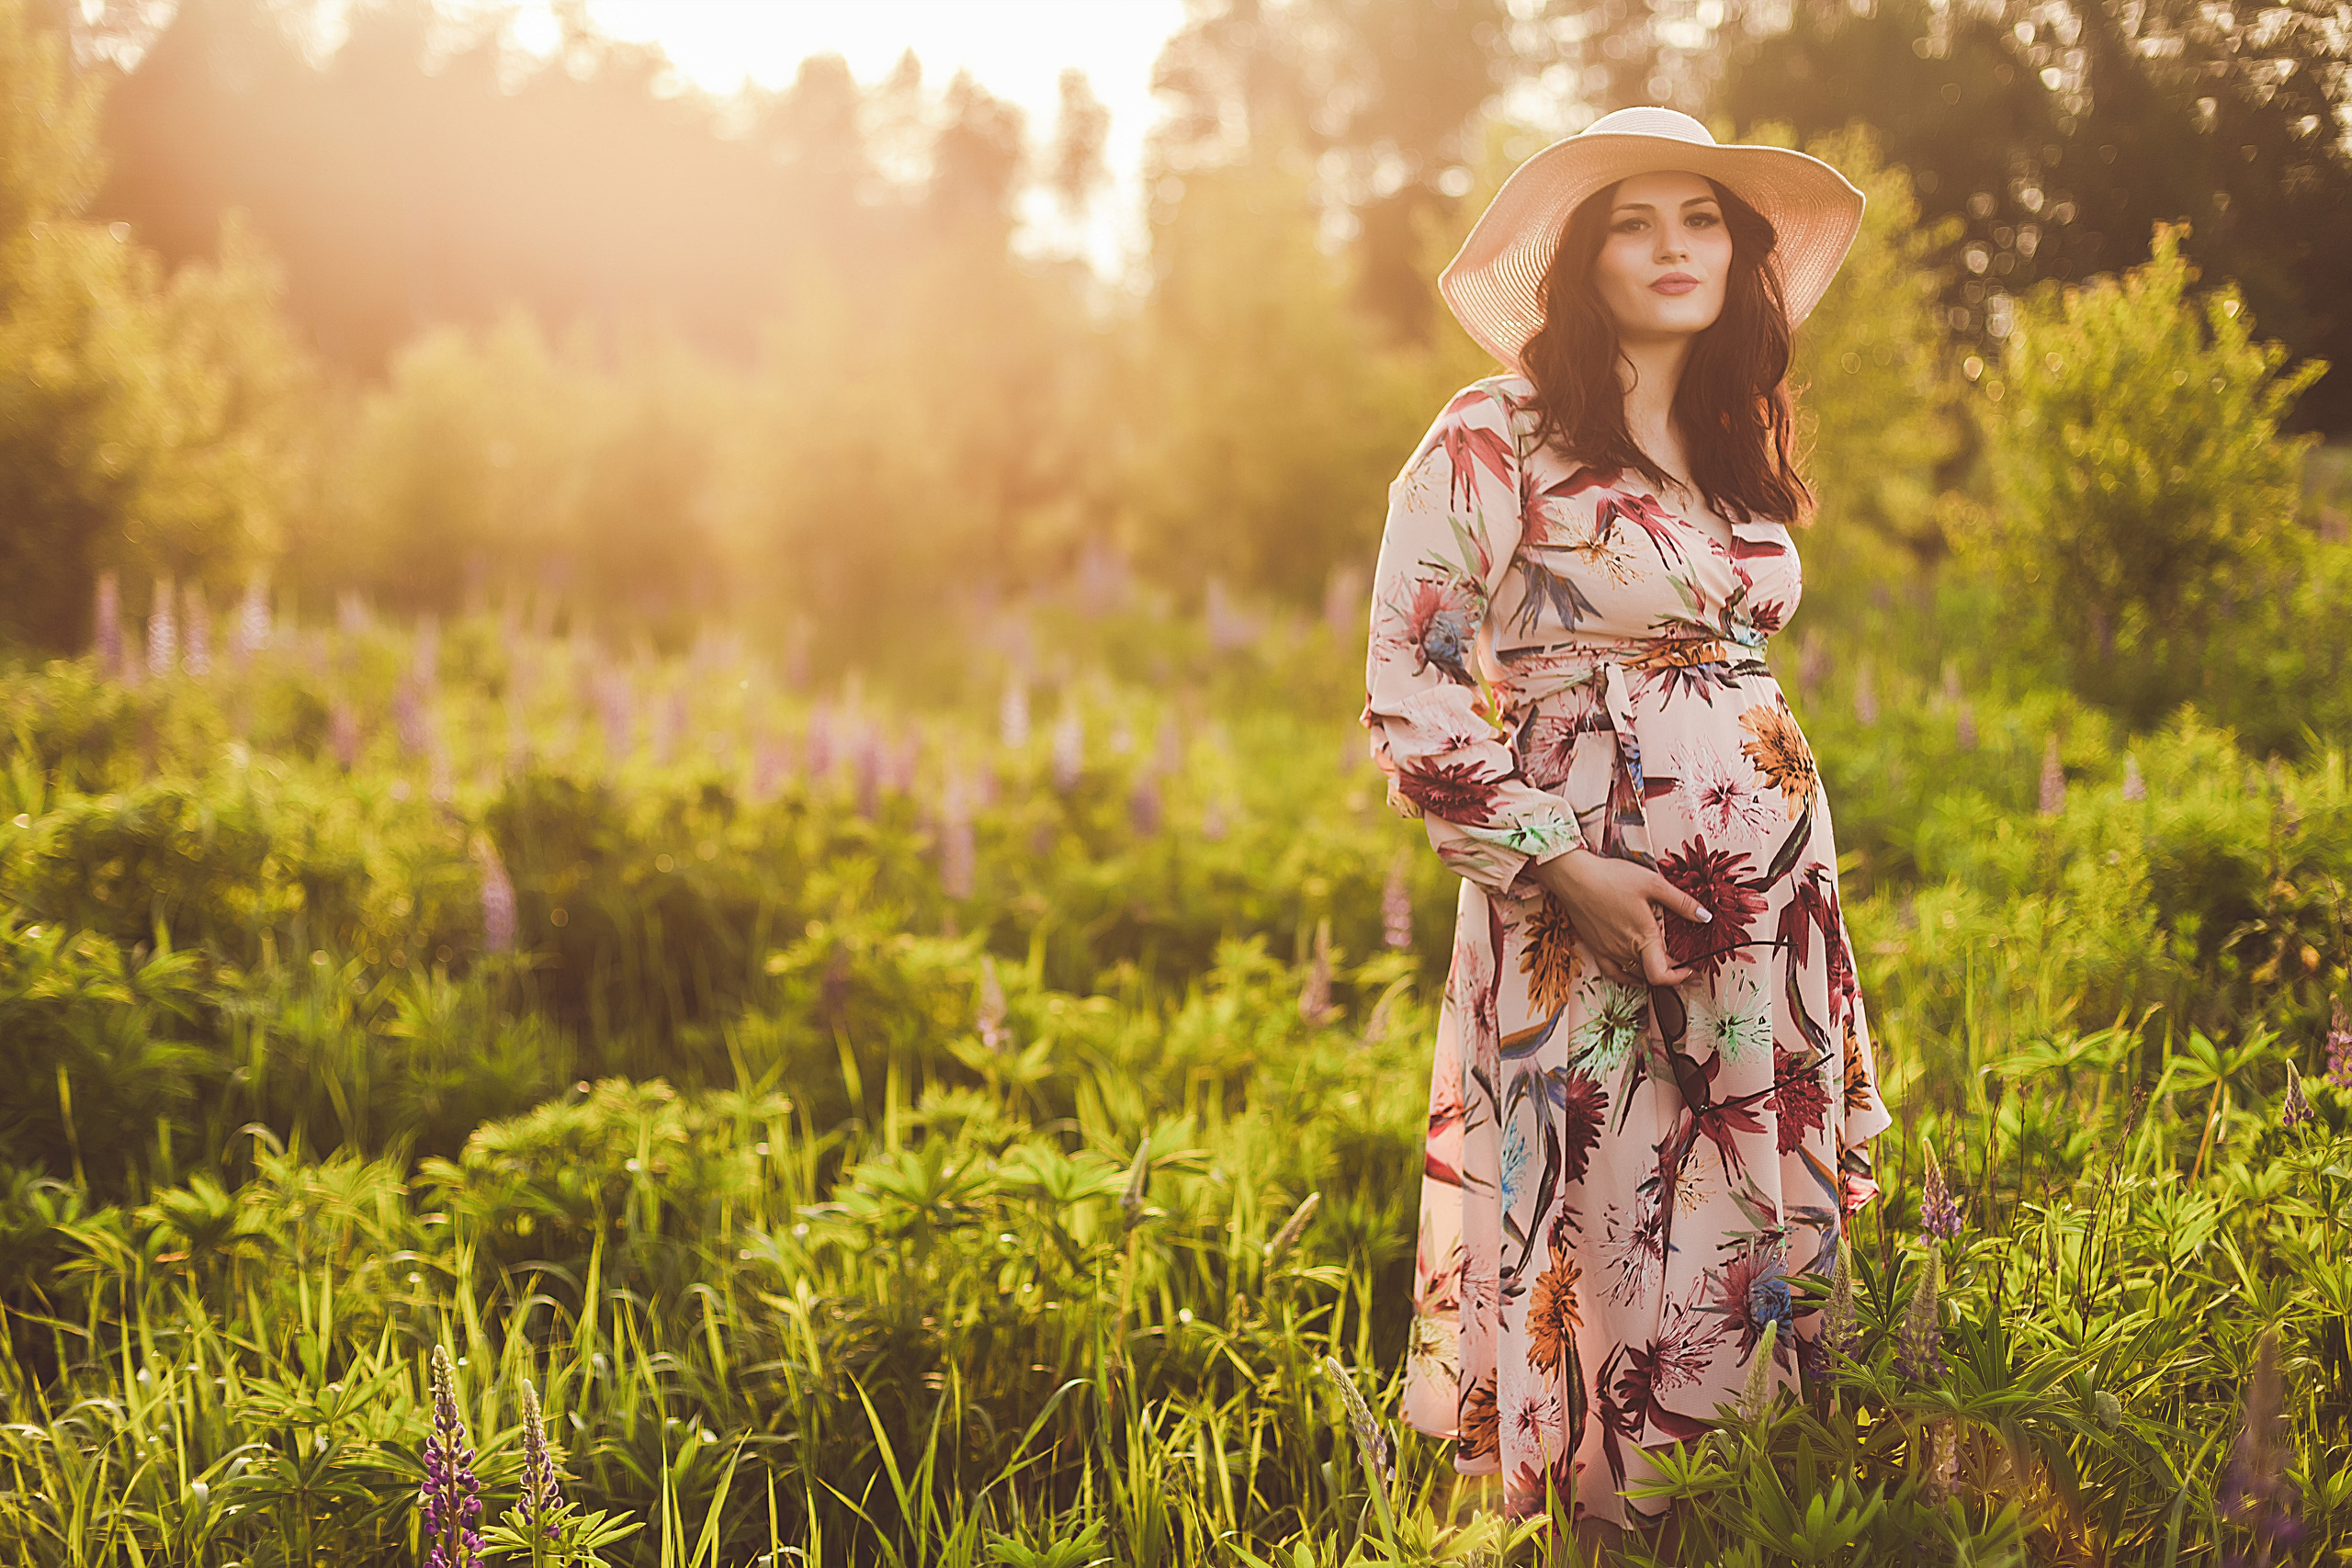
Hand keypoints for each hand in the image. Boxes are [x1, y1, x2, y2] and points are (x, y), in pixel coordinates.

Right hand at [1528, 846, 1713, 988]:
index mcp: (1643, 937)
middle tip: (1687, 965)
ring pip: (1636, 973)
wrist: (1575, 877)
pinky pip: (1613, 973)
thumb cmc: (1612, 878)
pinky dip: (1628, 977)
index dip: (1680, 978)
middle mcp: (1625, 950)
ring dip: (1653, 972)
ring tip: (1665, 964)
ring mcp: (1609, 951)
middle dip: (1673, 972)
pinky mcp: (1596, 948)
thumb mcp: (1653, 884)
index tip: (1692, 970)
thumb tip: (1705, 916)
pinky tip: (1635, 974)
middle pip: (1652, 973)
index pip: (1662, 975)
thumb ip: (1681, 903)